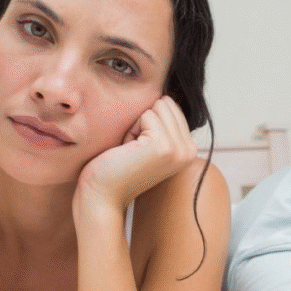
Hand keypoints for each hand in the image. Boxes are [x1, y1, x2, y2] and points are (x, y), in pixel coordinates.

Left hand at [75, 96, 196, 213]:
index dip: (146, 122)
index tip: (137, 149)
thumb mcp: (143, 142)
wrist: (100, 197)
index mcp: (188, 150)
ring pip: (157, 106)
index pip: (170, 107)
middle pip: (165, 103)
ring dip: (135, 125)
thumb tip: (163, 92)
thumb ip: (159, 122)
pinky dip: (130, 130)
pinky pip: (146, 114)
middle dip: (142, 121)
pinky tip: (126, 152)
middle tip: (131, 150)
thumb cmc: (113, 169)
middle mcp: (190, 151)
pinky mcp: (164, 146)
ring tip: (129, 151)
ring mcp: (179, 150)